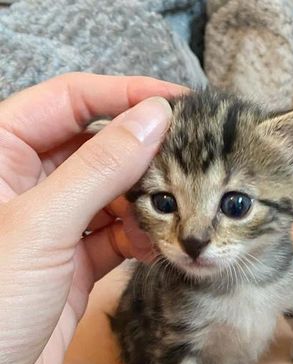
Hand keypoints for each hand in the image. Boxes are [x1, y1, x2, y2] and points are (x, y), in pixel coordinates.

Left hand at [0, 73, 184, 363]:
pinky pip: (117, 236)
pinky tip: (162, 243)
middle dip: (143, 152)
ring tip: (180, 207)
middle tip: (195, 159)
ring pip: (112, 193)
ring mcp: (51, 228)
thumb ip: (100, 167)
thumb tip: (154, 116)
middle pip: (95, 146)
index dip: (124, 94)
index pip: (69, 101)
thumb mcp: (42, 225)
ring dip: (147, 200)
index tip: (180, 104)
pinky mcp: (71, 265)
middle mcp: (24, 184)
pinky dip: (142, 238)